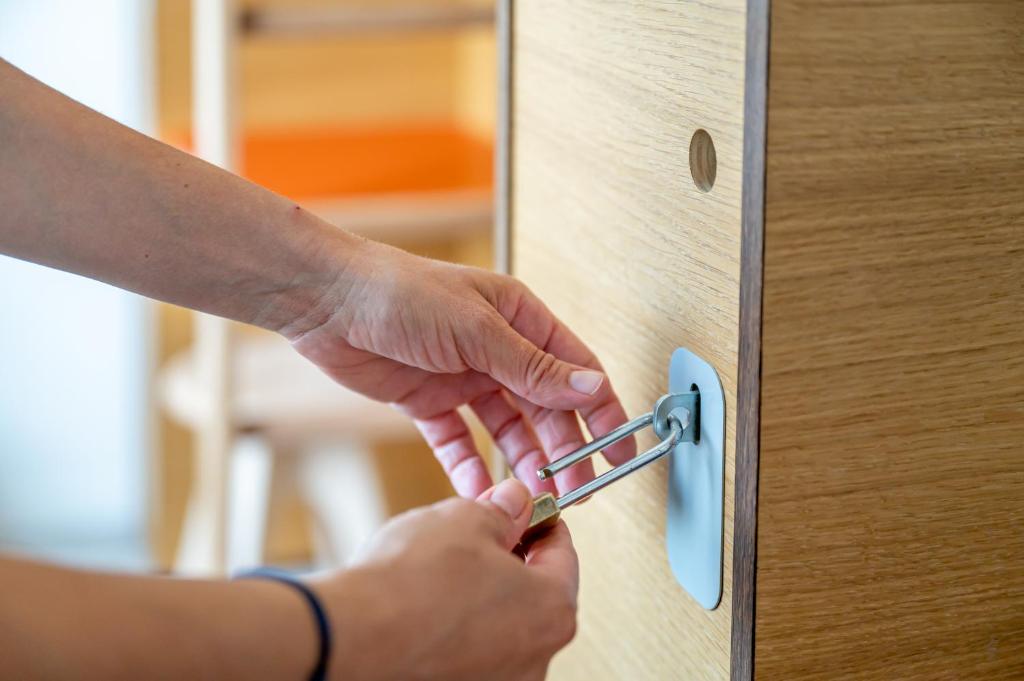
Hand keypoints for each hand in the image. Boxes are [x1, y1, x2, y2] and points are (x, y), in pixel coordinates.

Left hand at [286, 238, 636, 497]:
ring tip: (533, 497)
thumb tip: (590, 388)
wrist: (326, 301)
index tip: (618, 452)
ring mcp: (463, 376)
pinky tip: (477, 489)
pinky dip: (469, 465)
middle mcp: (497, 349)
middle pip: (545, 406)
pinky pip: (458, 440)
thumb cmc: (400, 292)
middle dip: (564, 449)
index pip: (575, 370)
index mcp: (519, 319)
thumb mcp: (476, 330)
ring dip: (522, 461)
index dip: (601, 411)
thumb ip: (532, 366)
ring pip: (506, 428)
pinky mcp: (427, 400)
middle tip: (575, 492)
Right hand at [309, 479, 577, 680]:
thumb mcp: (465, 520)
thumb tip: (514, 503)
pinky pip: (469, 651)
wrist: (351, 637)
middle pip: (533, 595)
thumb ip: (503, 511)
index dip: (541, 523)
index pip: (562, 554)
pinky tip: (425, 607)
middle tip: (479, 535)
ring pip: (500, 626)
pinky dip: (454, 628)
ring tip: (440, 572)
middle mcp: (535, 659)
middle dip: (508, 561)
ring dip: (480, 597)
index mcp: (552, 610)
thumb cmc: (409, 587)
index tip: (528, 511)